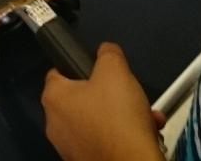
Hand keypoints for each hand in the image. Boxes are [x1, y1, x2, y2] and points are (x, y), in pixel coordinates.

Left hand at [42, 43, 164, 160]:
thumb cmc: (117, 116)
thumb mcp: (115, 70)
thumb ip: (108, 54)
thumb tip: (105, 51)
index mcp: (54, 99)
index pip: (58, 73)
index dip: (78, 67)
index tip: (98, 70)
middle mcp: (56, 125)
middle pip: (83, 100)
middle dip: (110, 95)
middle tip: (128, 94)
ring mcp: (70, 149)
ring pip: (98, 122)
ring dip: (122, 116)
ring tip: (145, 116)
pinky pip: (105, 142)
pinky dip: (122, 136)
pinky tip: (146, 133)